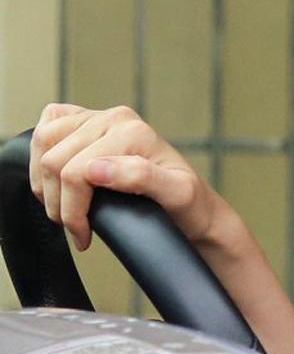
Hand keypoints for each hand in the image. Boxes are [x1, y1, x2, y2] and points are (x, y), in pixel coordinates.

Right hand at [29, 103, 222, 251]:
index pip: (74, 172)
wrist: (193, 205)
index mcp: (133, 131)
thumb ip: (140, 177)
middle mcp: (114, 118)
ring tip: (64, 208)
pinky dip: (40, 152)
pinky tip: (57, 177)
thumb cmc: (187, 204)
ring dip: (45, 183)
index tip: (82, 235)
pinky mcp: (86, 123)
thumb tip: (95, 167)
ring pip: (43, 144)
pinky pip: (48, 126)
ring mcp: (98, 118)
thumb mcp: (177, 195)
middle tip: (74, 227)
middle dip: (58, 203)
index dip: (73, 211)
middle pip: (53, 161)